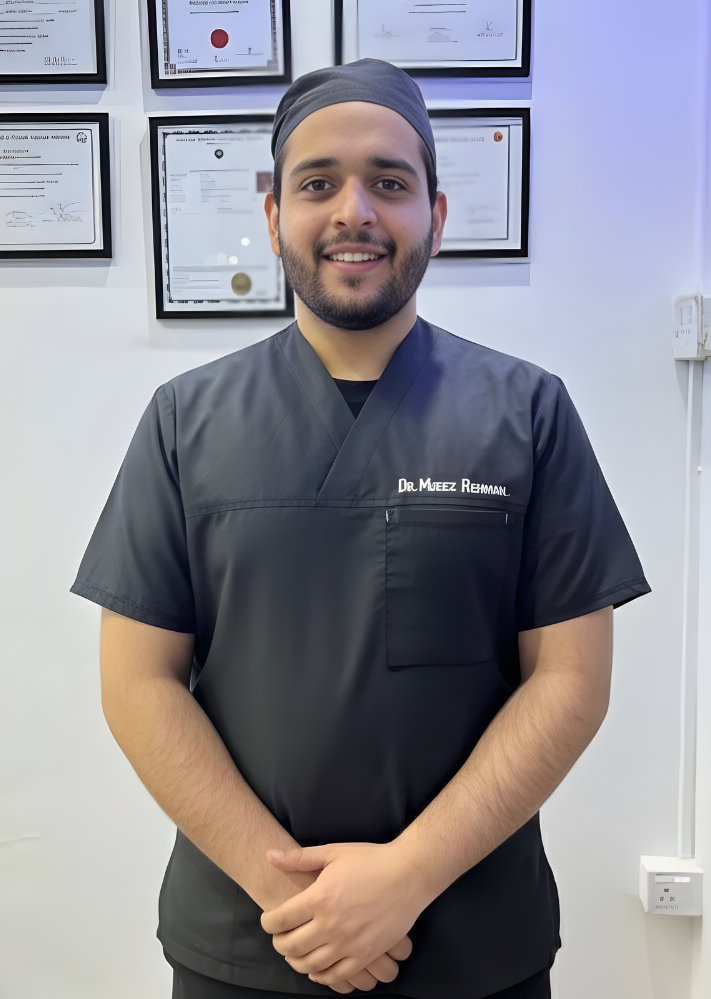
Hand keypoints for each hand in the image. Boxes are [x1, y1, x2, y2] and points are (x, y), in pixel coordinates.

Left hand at [261, 842, 425, 989]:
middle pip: (290, 946)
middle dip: (278, 943)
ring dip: (296, 962)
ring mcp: (348, 943)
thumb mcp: (333, 852)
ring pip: (310, 965)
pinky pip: (336, 976)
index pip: (279, 920)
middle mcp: (330, 924)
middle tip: (280, 937)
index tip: (269, 920)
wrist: (409, 874)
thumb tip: (269, 855)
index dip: (268, 922)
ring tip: (295, 953)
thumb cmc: (371, 859)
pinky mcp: (365, 955)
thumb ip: (299, 858)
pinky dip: (321, 976)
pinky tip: (317, 970)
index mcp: (319, 898)